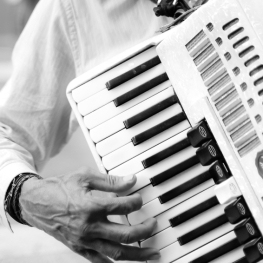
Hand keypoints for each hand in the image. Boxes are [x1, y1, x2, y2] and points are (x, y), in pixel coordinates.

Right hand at [19, 167, 159, 261]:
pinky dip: (114, 262)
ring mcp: (84, 240)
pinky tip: (126, 261)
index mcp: (92, 206)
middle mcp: (90, 226)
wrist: (36, 202)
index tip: (140, 197)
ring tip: (152, 253)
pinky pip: (99, 260)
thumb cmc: (60, 187)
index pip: (124, 206)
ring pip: (117, 253)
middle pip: (126, 234)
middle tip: (154, 224)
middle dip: (145, 231)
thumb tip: (131, 180)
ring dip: (138, 254)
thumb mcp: (85, 176)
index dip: (137, 201)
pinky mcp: (79, 248)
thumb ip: (111, 180)